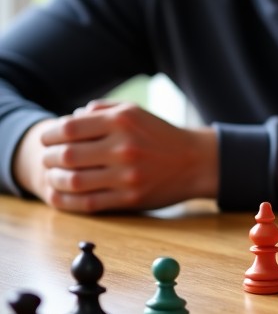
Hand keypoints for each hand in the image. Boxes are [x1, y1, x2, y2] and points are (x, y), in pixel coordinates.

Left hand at [21, 100, 217, 211]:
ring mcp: (127, 175)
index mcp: (123, 121)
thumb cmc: (160, 135)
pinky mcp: (130, 198)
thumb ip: (102, 109)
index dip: (50, 135)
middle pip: (67, 155)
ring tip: (53, 176)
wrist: (195, 161)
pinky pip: (88, 203)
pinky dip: (66, 201)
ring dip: (54, 179)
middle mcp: (124, 147)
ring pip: (73, 181)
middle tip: (48, 159)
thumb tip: (69, 117)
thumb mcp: (136, 111)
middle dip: (49, 158)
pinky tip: (60, 195)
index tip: (47, 140)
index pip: (69, 128)